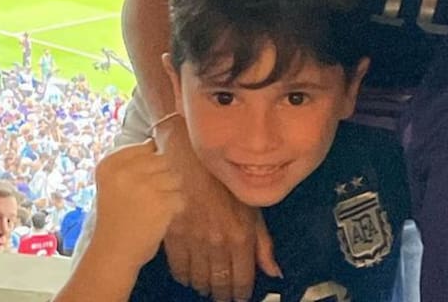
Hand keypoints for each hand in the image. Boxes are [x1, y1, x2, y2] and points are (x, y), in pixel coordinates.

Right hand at [90, 139, 184, 271]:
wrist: (112, 254)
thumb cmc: (115, 219)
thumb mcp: (113, 185)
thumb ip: (131, 163)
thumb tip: (154, 142)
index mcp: (109, 165)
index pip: (146, 147)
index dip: (149, 165)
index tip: (139, 184)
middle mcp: (125, 171)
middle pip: (163, 160)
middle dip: (161, 179)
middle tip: (146, 200)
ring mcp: (145, 185)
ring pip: (175, 177)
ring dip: (169, 193)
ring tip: (152, 209)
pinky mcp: (162, 202)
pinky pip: (180, 197)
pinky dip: (174, 209)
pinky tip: (158, 219)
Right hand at [159, 118, 280, 301]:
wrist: (190, 158)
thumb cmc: (226, 179)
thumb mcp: (253, 207)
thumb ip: (263, 243)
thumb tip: (275, 271)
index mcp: (240, 236)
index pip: (242, 279)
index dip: (242, 293)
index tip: (241, 297)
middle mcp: (217, 244)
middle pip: (219, 283)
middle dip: (223, 293)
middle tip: (224, 296)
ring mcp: (193, 242)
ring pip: (199, 279)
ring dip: (205, 286)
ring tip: (209, 287)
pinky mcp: (172, 238)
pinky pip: (179, 269)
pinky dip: (185, 276)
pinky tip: (190, 275)